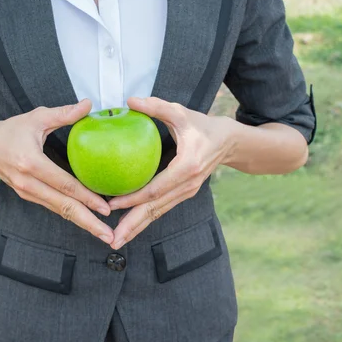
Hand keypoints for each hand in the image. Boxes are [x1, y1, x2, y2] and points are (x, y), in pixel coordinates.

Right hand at [0, 99, 113, 243]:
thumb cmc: (11, 130)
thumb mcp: (37, 117)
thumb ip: (64, 113)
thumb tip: (89, 105)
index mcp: (30, 163)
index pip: (64, 184)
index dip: (86, 198)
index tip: (105, 209)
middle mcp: (28, 182)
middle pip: (63, 207)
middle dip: (89, 223)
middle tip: (110, 237)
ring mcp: (27, 192)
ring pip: (59, 211)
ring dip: (83, 223)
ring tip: (103, 233)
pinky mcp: (28, 196)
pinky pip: (54, 207)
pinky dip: (72, 214)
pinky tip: (88, 220)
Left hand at [107, 97, 238, 248]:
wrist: (230, 141)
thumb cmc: (203, 126)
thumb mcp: (181, 113)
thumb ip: (156, 107)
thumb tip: (129, 101)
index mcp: (186, 167)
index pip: (155, 188)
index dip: (133, 199)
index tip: (111, 205)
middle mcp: (187, 185)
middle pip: (155, 209)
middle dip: (132, 226)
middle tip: (111, 240)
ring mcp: (186, 192)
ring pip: (157, 213)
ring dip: (136, 228)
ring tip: (116, 240)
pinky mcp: (183, 194)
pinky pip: (161, 209)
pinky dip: (144, 219)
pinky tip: (129, 226)